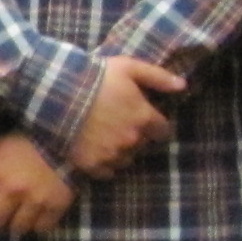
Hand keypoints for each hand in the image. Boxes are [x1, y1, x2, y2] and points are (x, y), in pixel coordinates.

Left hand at [0, 131, 75, 234]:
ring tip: (22, 209)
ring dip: (18, 220)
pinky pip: (41, 228)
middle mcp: (13, 189)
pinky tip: (38, 211)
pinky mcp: (56, 206)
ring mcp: (36, 200)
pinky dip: (39, 223)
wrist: (65, 138)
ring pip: (17, 228)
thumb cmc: (26, 142)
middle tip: (4, 207)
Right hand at [68, 56, 186, 178]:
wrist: (58, 93)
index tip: (143, 117)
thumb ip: (158, 77)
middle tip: (118, 122)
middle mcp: (132, 140)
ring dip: (121, 150)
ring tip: (105, 135)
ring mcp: (112, 155)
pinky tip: (94, 147)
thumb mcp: (129, 68)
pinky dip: (104, 163)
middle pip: (143, 144)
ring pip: (126, 159)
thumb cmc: (96, 77)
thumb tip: (183, 85)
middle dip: (136, 135)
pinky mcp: (93, 165)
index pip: (163, 130)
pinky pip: (107, 171)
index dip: (154, 124)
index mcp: (143, 118)